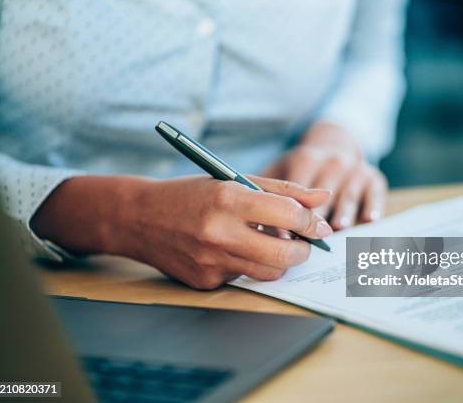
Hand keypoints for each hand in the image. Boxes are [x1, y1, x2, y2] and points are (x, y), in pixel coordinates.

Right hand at [31, 175, 332, 288]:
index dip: (312, 222)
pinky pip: (242, 278)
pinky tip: (231, 251)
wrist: (139, 218)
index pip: (288, 215)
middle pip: (284, 255)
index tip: (320, 226)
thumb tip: (323, 199)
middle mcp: (219, 233)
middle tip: (303, 243)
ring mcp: (211, 261)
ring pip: (268, 273)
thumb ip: (282, 191)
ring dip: (278, 261)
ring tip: (269, 244)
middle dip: (303, 251)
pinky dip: (246, 265)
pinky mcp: (204, 282)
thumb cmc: (191, 194)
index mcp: (228, 199)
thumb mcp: (234, 181)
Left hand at [263, 121, 386, 229]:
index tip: (284, 234)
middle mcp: (332, 162)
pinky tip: (369, 219)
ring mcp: (354, 169)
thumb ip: (269, 195)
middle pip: (325, 195)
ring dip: (344, 211)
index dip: (291, 213)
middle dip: (316, 218)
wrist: (334, 144)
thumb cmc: (300, 167)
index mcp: (306, 159)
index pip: (298, 189)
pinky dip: (374, 205)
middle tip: (310, 239)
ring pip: (349, 194)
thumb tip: (260, 228)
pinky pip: (375, 192)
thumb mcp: (281, 169)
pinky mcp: (373, 177)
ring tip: (339, 227)